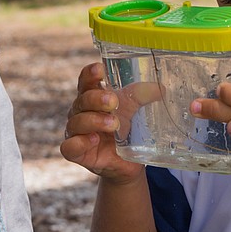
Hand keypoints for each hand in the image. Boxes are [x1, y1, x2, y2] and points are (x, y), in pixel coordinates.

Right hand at [60, 62, 151, 183]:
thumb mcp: (134, 109)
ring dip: (94, 121)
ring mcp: (76, 133)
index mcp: (92, 97)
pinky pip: (69, 147)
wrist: (126, 162)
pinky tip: (94, 140)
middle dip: (96, 99)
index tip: (100, 69)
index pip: (86, 82)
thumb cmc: (124, 128)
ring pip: (76, 122)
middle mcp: (80, 113)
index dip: (90, 74)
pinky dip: (80, 142)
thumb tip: (161, 88)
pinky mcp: (77, 153)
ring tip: (113, 124)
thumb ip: (143, 96)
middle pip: (82, 100)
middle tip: (113, 101)